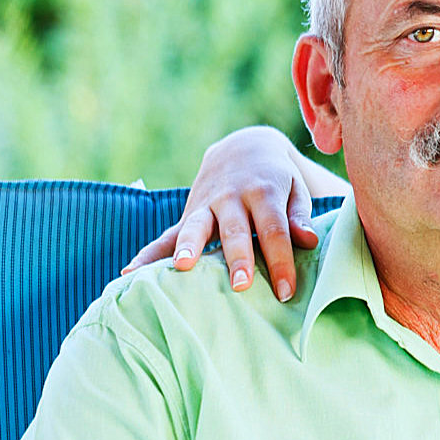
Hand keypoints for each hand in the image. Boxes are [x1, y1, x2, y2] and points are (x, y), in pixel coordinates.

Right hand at [124, 126, 320, 300]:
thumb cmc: (278, 179)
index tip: (286, 292)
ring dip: (189, 246)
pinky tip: (130, 272)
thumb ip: (300, 216)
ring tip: (182, 267)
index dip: (281, 262)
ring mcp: (206, 205)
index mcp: (264, 193)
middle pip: (235, 231)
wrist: (243, 147)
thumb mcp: (295, 190)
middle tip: (241, 286)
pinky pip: (165, 235)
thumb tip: (309, 241)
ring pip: (196, 227)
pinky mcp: (188, 214)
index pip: (275, 231)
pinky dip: (149, 253)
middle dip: (238, 258)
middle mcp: (232, 198)